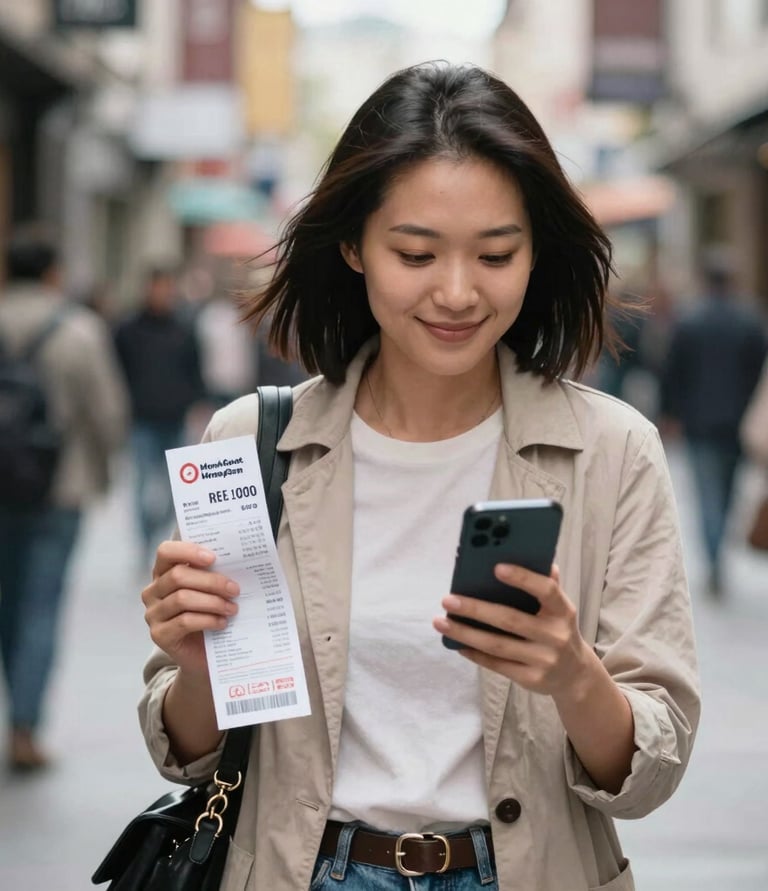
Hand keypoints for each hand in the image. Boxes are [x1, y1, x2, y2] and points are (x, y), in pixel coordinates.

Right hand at [141, 540, 239, 678]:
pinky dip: (208, 620)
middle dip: (211, 581)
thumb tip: (236, 562)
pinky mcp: (159, 635)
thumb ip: (214, 573)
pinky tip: (222, 622)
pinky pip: (184, 621)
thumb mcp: (210, 590)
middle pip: (178, 576)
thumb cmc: (209, 614)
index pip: (166, 551)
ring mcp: (153, 614)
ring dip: (213, 602)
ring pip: (182, 599)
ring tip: (232, 608)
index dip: (188, 551)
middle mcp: (153, 591)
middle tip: (235, 589)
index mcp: (163, 573)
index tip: (213, 558)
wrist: (203, 655)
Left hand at [433, 564, 591, 697]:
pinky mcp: (531, 679)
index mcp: (563, 611)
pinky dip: (474, 653)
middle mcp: (555, 636)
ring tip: (441, 622)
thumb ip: (546, 584)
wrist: (575, 675)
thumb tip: (527, 553)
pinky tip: (456, 642)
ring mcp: (543, 660)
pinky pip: (496, 665)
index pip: (546, 590)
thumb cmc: (557, 629)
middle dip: (475, 609)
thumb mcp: (559, 608)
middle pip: (510, 620)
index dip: (523, 578)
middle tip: (448, 599)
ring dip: (465, 633)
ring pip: (497, 645)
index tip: (496, 567)